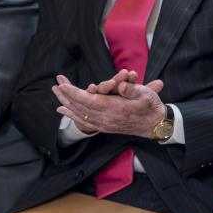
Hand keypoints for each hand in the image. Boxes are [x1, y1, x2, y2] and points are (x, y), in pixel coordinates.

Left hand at [52, 73, 166, 137]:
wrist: (157, 125)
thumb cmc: (152, 106)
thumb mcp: (146, 94)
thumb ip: (131, 89)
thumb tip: (119, 85)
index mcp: (116, 108)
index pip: (88, 100)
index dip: (74, 93)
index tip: (63, 85)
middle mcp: (107, 118)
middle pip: (80, 107)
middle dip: (66, 96)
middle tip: (55, 86)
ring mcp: (105, 124)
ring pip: (80, 115)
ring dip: (67, 104)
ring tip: (56, 96)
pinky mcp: (105, 127)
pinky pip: (84, 122)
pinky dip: (72, 115)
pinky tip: (64, 110)